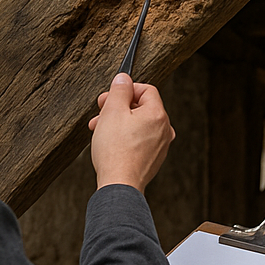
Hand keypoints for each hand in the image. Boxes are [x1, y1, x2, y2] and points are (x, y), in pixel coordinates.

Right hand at [88, 73, 174, 192]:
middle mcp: (164, 129)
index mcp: (158, 114)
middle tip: (101, 111)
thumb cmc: (116, 151)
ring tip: (99, 129)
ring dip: (118, 122)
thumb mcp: (112, 112)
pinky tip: (109, 143)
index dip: (126, 89)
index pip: (147, 89)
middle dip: (118, 107)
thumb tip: (124, 79)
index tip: (111, 95)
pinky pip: (139, 140)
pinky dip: (125, 137)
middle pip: (142, 108)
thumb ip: (119, 90)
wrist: (119, 185)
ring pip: (138, 125)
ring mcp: (160, 146)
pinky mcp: (152, 159)